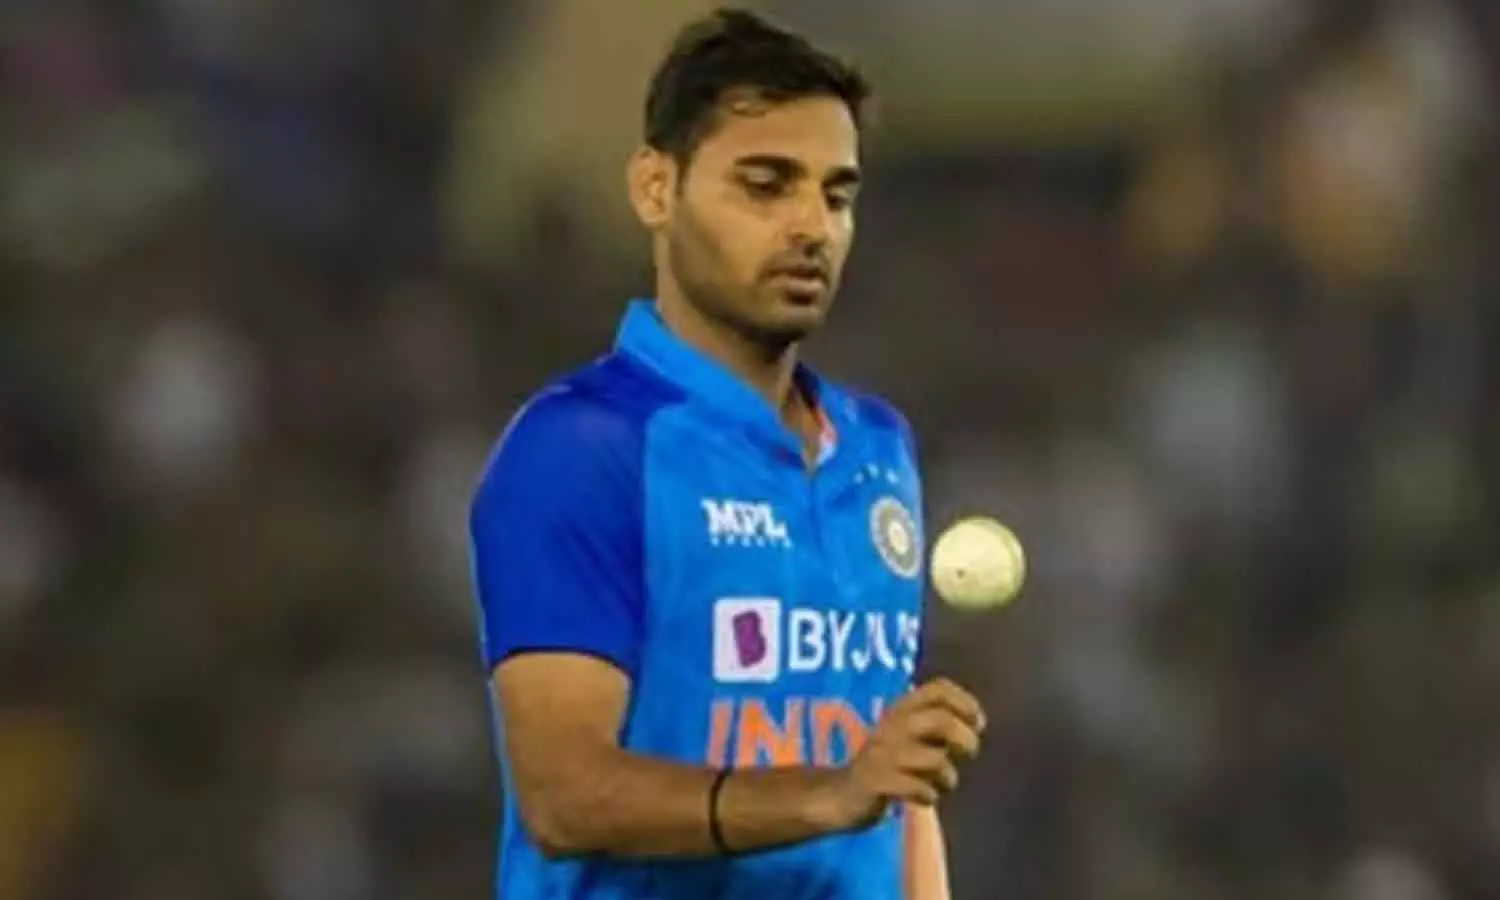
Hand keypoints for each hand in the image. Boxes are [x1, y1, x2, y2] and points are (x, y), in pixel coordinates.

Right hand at [829, 678, 985, 828]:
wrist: (841, 795)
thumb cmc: (888, 765)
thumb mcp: (908, 736)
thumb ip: (937, 727)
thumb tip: (976, 723)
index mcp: (900, 709)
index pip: (938, 689)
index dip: (965, 702)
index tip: (978, 723)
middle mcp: (891, 725)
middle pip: (941, 721)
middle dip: (965, 739)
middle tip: (968, 754)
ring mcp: (882, 754)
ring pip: (935, 760)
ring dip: (948, 777)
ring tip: (941, 784)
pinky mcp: (876, 782)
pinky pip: (918, 789)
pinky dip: (929, 796)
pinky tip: (924, 798)